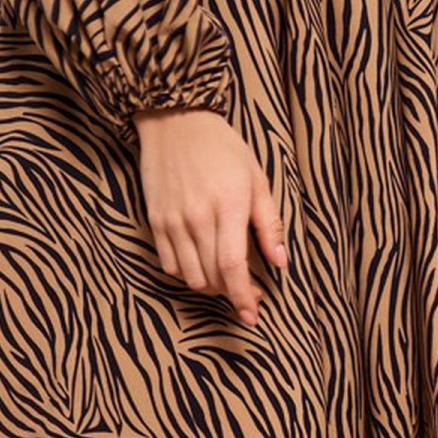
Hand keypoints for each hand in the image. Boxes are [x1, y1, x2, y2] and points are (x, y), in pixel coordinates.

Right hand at [132, 107, 287, 324]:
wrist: (176, 122)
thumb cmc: (222, 149)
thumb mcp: (257, 179)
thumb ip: (269, 224)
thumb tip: (281, 261)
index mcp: (229, 206)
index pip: (233, 267)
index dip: (243, 297)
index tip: (253, 315)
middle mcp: (198, 218)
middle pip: (212, 277)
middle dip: (232, 294)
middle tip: (247, 295)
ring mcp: (173, 221)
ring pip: (190, 276)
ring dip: (210, 286)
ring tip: (225, 278)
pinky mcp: (156, 221)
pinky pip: (169, 264)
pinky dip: (187, 273)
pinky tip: (200, 264)